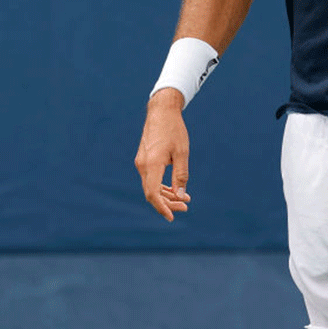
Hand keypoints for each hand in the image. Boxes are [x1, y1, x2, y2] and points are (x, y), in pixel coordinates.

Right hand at [134, 88, 192, 220]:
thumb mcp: (182, 153)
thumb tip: (181, 196)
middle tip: (186, 206)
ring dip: (166, 195)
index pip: (152, 193)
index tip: (172, 217)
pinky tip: (174, 189)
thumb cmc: (174, 130)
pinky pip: (150, 179)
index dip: (161, 207)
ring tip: (184, 199)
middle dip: (168, 203)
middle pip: (152, 193)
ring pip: (151, 186)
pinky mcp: (143, 160)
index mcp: (152, 163)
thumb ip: (181, 175)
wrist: (161, 111)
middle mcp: (142, 165)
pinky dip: (161, 186)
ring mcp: (141, 163)